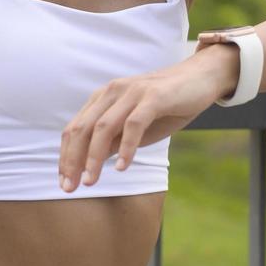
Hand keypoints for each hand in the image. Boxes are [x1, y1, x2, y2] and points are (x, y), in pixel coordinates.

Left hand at [57, 46, 237, 191]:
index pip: (75, 129)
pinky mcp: (153, 96)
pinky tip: (123, 167)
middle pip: (82, 129)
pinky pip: (133, 124)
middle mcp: (112, 92)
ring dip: (94, 157)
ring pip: (103, 127)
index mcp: (103, 98)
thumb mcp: (136, 127)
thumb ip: (114, 140)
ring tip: (90, 182)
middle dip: (72, 160)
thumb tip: (92, 163)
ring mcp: (132, 92)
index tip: (63, 182)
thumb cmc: (167, 106)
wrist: (201, 78)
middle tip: (69, 188)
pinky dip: (126, 147)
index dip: (66, 156)